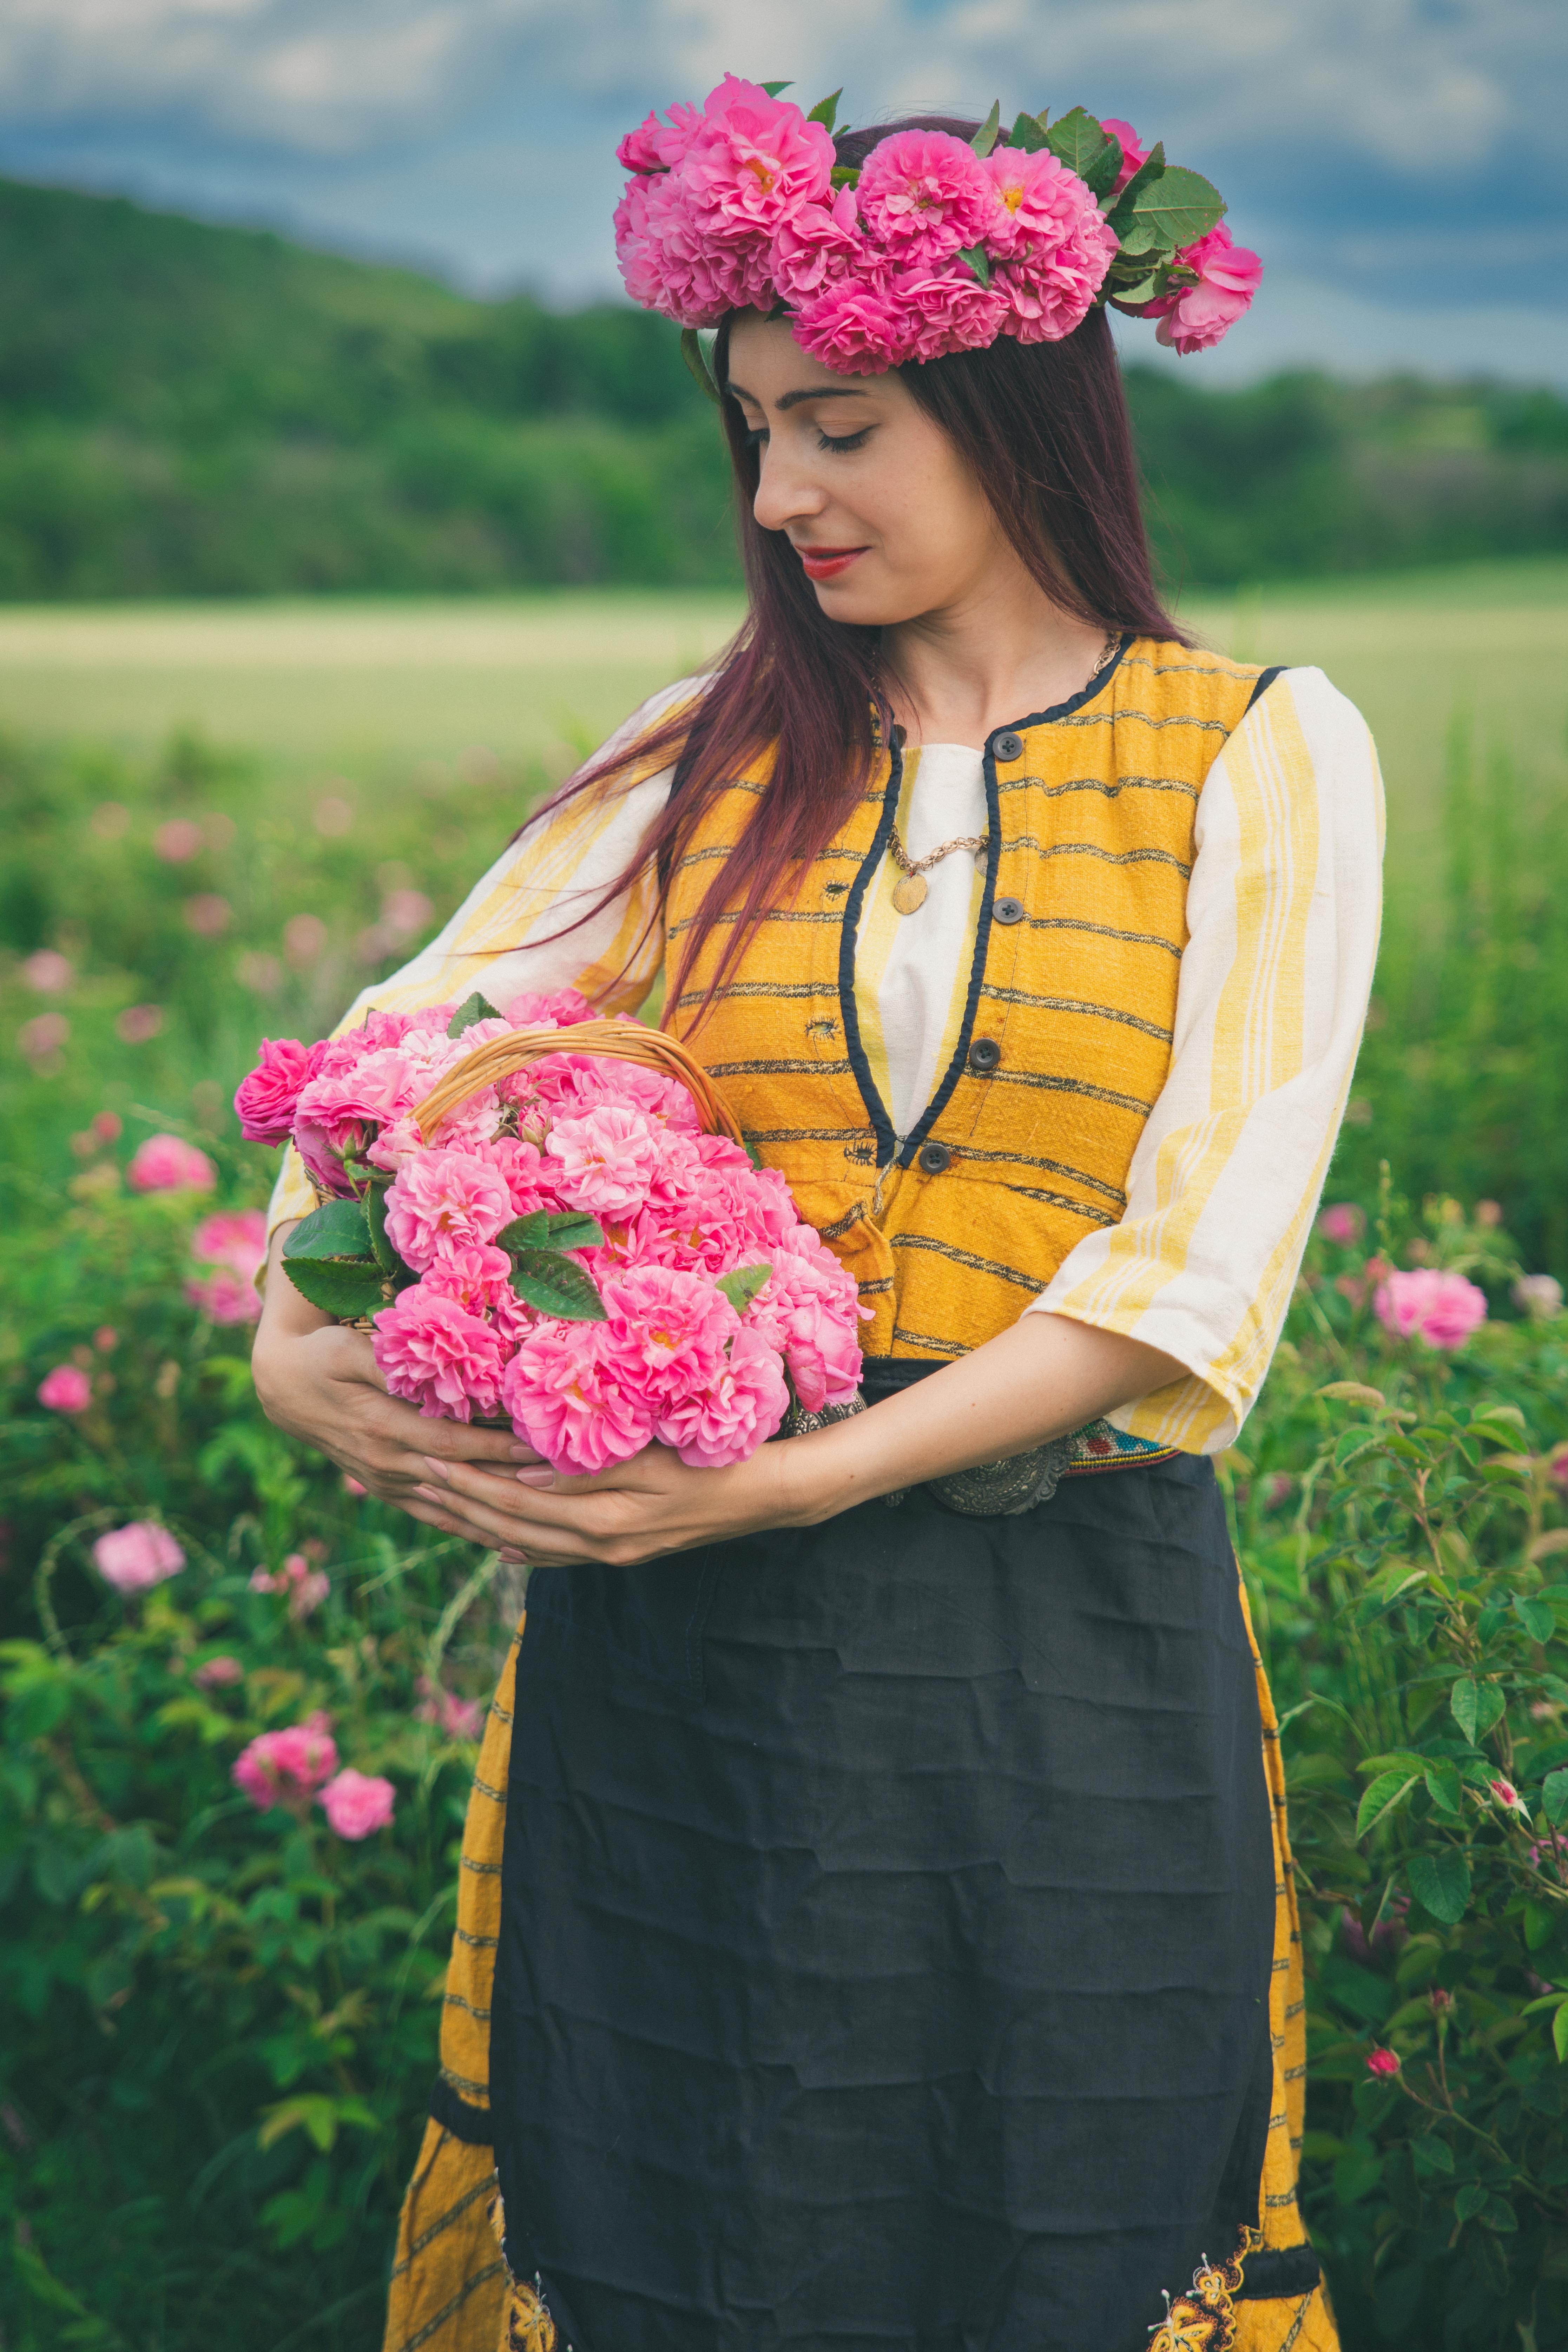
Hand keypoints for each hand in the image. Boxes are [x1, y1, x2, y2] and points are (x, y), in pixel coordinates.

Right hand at [253, 1226, 543, 1541]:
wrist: (285, 1388)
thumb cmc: (323, 1356)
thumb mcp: (350, 1350)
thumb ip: (391, 1363)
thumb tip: (430, 1367)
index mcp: (384, 1428)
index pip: (455, 1444)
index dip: (498, 1449)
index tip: (541, 1448)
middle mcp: (389, 1463)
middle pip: (462, 1481)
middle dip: (512, 1485)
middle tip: (561, 1486)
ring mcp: (387, 1482)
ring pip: (451, 1508)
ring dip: (497, 1515)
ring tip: (547, 1521)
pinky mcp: (387, 1489)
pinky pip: (434, 1515)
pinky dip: (468, 1527)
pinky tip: (504, 1538)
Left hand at [417, 1433, 807, 1566]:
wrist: (767, 1495)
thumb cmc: (714, 1462)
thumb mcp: (651, 1458)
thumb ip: (587, 1468)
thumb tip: (523, 1475)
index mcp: (602, 1519)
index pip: (514, 1505)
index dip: (467, 1484)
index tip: (425, 1458)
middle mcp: (601, 1545)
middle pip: (512, 1530)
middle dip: (460, 1504)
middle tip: (414, 1476)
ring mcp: (613, 1553)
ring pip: (529, 1546)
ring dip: (482, 1526)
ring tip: (442, 1504)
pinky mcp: (626, 1551)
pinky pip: (560, 1555)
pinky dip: (523, 1547)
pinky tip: (500, 1543)